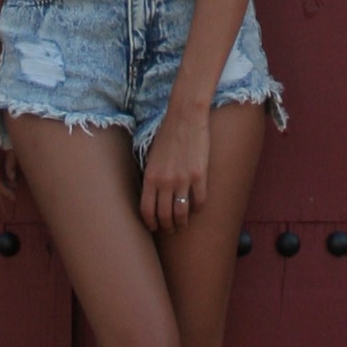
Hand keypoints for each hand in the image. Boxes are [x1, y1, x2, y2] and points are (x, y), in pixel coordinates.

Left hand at [140, 104, 210, 234]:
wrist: (185, 117)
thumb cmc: (167, 134)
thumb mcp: (151, 157)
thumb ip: (151, 177)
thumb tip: (151, 196)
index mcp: (150, 176)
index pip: (147, 210)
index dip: (150, 223)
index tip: (154, 227)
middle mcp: (164, 181)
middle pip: (164, 215)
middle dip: (167, 226)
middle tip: (171, 229)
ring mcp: (182, 179)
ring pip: (181, 212)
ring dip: (182, 222)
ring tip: (183, 224)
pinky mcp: (199, 175)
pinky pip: (199, 201)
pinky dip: (198, 208)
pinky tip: (197, 208)